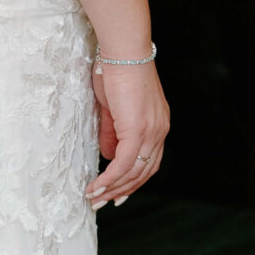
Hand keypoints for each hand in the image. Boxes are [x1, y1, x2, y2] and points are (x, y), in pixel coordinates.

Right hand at [85, 59, 169, 208]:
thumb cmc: (117, 70)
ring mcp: (151, 132)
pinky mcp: (137, 130)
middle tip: (101, 202)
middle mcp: (159, 132)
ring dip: (113, 189)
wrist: (124, 52)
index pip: (149, 162)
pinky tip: (96, 187)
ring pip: (134, 172)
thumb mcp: (113, 107)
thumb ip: (112, 132)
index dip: (132, 180)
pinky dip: (109, 178)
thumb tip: (108, 155)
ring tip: (94, 198)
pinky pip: (123, 164)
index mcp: (157, 125)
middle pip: (144, 173)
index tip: (115, 193)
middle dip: (121, 191)